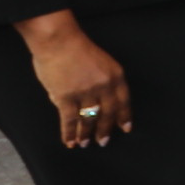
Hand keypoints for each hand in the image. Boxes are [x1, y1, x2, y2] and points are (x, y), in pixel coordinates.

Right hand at [15, 11, 128, 148]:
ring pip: (89, 120)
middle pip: (108, 114)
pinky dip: (69, 133)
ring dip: (87, 134)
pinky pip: (69, 121)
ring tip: (86, 144)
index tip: (126, 128)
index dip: (124, 116)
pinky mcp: (67, 97)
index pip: (124, 101)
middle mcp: (104, 86)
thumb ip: (102, 82)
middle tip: (103, 142)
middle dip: (105, 130)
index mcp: (116, 75)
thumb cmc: (77, 48)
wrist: (59, 40)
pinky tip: (70, 141)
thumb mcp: (102, 62)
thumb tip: (97, 103)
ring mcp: (86, 93)